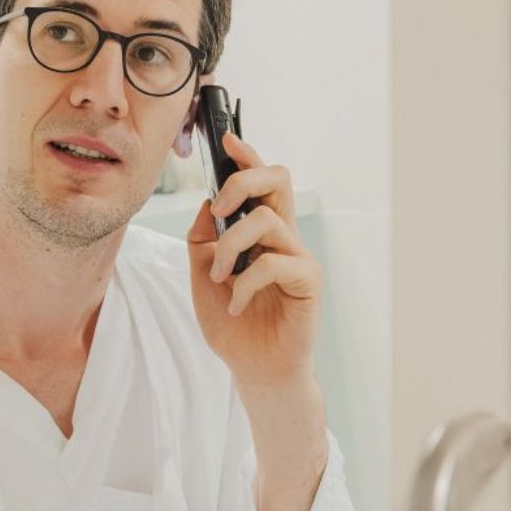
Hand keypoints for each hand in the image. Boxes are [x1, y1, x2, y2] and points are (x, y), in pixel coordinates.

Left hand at [188, 133, 322, 394]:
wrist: (253, 369)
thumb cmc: (232, 325)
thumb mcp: (202, 276)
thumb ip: (202, 240)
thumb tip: (205, 204)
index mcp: (260, 231)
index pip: (260, 182)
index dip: (247, 156)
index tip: (226, 140)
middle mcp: (283, 236)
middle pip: (278, 179)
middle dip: (243, 180)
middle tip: (219, 208)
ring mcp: (297, 256)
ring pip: (266, 220)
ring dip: (231, 247)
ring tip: (221, 280)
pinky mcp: (307, 281)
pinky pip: (273, 262)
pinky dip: (245, 283)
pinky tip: (237, 305)